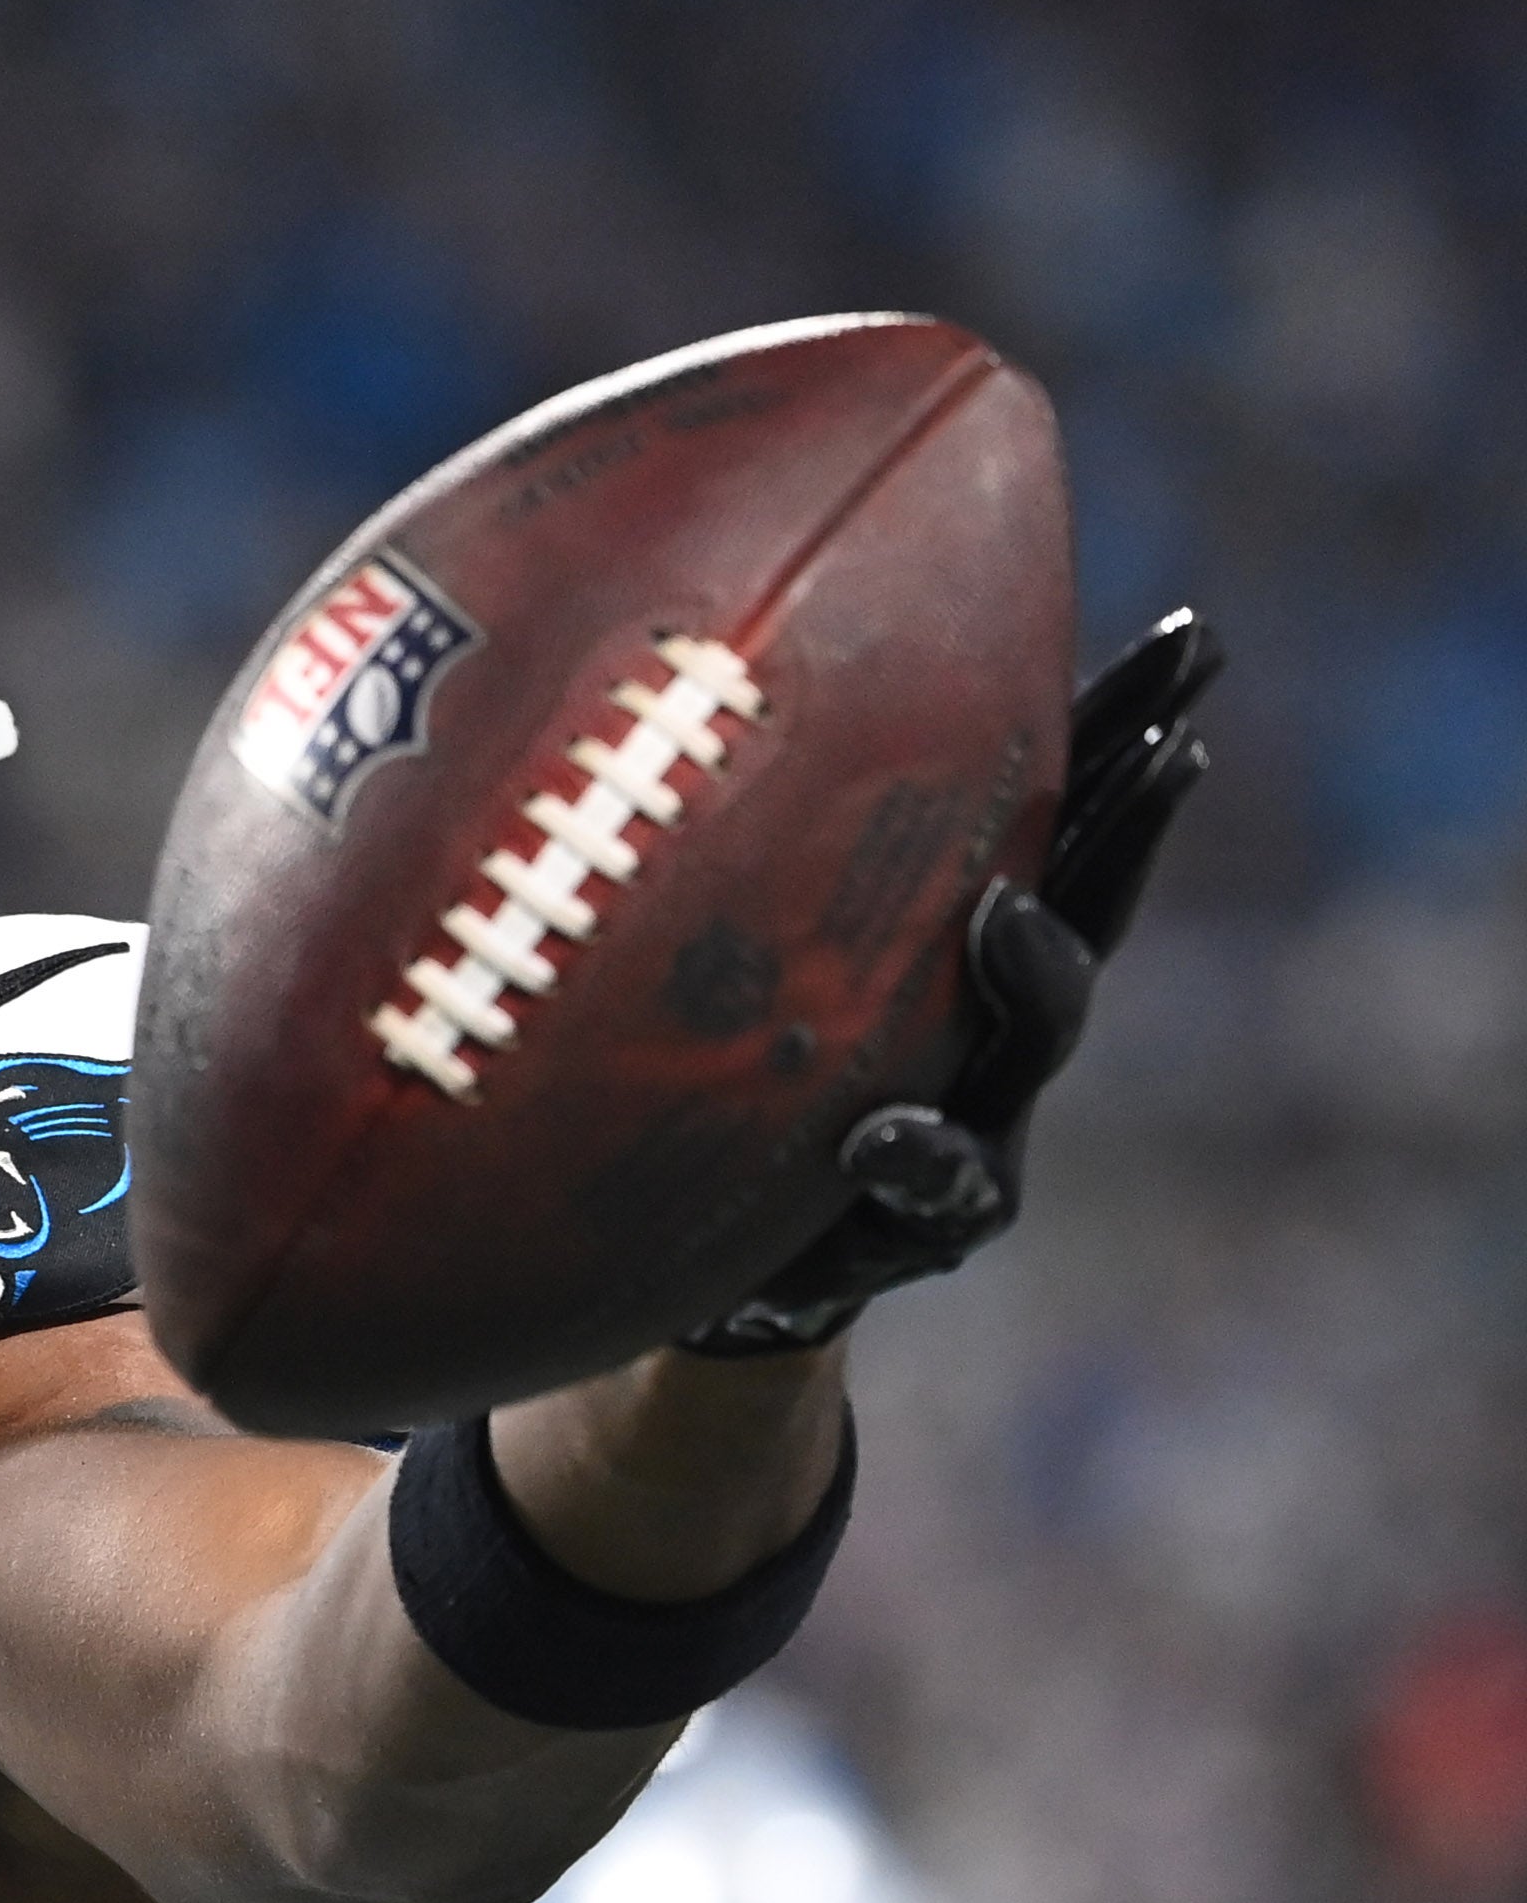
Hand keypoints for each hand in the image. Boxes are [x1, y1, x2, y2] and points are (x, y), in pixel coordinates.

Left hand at [691, 608, 1220, 1354]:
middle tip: (1174, 745)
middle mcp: (993, 1020)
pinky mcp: (930, 1217)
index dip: (1123, 730)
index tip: (1185, 640)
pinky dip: (914, 1156)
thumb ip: (773, 857)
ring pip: (1036, 1038)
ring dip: (1031, 974)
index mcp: (959, 937)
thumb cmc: (735, 1077)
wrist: (718, 1262)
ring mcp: (978, 1114)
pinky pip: (940, 1185)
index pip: (1057, 815)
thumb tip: (723, 671)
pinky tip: (877, 1138)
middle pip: (1089, 904)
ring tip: (1000, 919)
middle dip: (1136, 824)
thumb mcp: (752, 958)